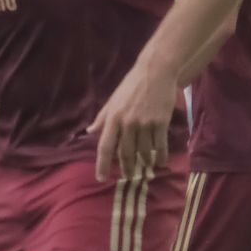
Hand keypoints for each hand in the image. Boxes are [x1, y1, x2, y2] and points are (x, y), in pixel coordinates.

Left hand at [86, 61, 175, 182]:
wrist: (155, 73)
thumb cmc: (131, 86)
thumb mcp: (112, 101)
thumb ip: (102, 118)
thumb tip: (89, 131)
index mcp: (113, 118)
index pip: (105, 146)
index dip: (102, 164)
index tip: (101, 178)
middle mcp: (127, 123)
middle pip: (125, 153)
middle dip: (126, 168)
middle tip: (127, 177)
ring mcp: (145, 123)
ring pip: (144, 151)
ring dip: (144, 163)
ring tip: (145, 170)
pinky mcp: (161, 122)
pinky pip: (160, 145)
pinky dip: (160, 156)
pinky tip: (161, 163)